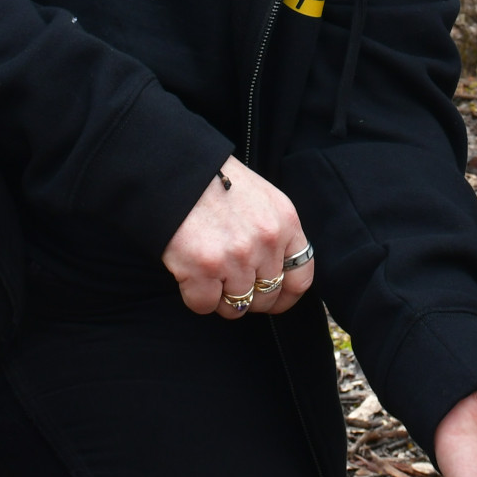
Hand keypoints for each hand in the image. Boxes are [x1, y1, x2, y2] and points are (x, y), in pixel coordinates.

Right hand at [160, 158, 312, 317]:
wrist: (175, 170)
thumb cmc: (214, 182)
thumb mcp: (261, 199)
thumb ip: (274, 233)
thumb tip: (274, 271)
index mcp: (285, 221)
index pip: (301, 276)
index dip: (287, 295)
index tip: (275, 300)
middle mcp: (266, 241)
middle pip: (268, 296)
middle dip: (250, 298)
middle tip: (230, 284)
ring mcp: (236, 257)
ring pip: (237, 306)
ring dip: (220, 297)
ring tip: (208, 273)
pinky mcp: (203, 270)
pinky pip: (205, 305)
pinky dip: (196, 296)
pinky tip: (190, 274)